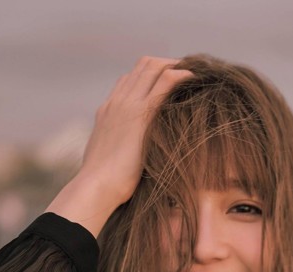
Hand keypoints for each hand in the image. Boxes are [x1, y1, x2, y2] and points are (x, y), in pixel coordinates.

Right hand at [79, 55, 193, 206]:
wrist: (97, 186)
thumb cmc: (104, 184)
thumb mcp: (108, 160)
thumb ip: (118, 151)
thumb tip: (128, 164)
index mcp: (108, 110)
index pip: (129, 79)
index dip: (151, 76)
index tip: (169, 84)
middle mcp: (117, 101)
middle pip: (143, 66)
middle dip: (166, 65)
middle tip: (187, 76)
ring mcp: (128, 104)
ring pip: (153, 67)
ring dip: (175, 66)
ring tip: (193, 76)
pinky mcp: (142, 113)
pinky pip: (165, 82)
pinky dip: (181, 76)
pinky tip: (195, 80)